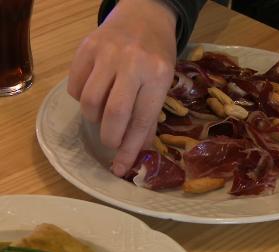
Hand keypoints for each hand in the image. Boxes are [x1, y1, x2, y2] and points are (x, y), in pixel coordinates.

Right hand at [67, 0, 176, 175]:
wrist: (145, 16)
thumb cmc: (157, 54)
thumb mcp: (163, 83)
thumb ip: (150, 115)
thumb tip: (137, 151)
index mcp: (157, 75)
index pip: (142, 120)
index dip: (129, 149)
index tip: (120, 169)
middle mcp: (132, 63)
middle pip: (113, 114)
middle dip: (110, 138)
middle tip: (111, 141)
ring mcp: (107, 53)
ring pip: (89, 102)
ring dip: (94, 118)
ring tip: (104, 113)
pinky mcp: (86, 47)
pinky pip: (74, 86)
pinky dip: (80, 98)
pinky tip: (94, 92)